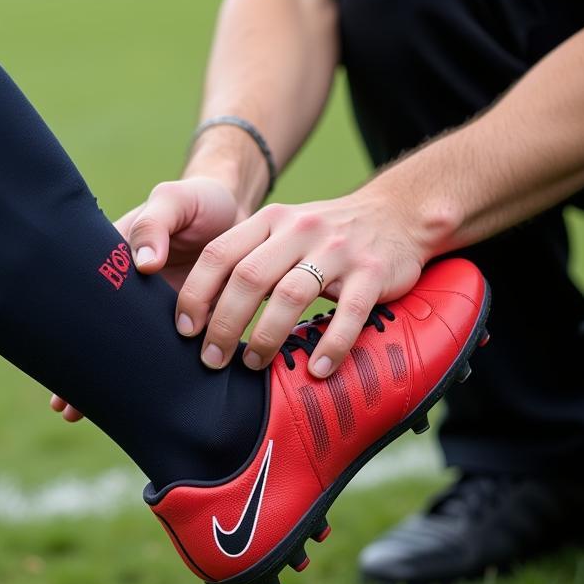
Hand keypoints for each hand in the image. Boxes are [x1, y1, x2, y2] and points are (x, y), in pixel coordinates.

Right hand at [49, 176, 244, 421]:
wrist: (238, 212)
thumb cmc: (197, 203)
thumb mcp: (173, 201)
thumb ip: (156, 224)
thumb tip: (145, 263)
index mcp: (117, 265)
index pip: (86, 302)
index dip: (69, 334)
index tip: (57, 366)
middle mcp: (134, 296)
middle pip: (103, 337)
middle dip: (83, 372)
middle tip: (66, 408)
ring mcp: (163, 314)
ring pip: (138, 354)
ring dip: (122, 383)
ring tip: (97, 416)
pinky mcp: (196, 324)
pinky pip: (178, 354)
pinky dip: (168, 378)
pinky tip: (158, 404)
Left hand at [174, 187, 427, 378]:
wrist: (398, 214)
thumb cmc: (327, 236)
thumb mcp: (283, 232)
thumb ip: (248, 260)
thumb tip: (202, 311)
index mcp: (270, 219)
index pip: (219, 253)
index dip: (196, 293)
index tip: (185, 329)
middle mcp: (299, 230)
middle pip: (249, 277)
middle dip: (224, 323)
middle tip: (212, 359)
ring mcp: (338, 250)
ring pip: (291, 295)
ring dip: (266, 336)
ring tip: (253, 364)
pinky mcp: (372, 272)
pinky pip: (349, 312)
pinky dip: (331, 345)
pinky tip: (317, 370)